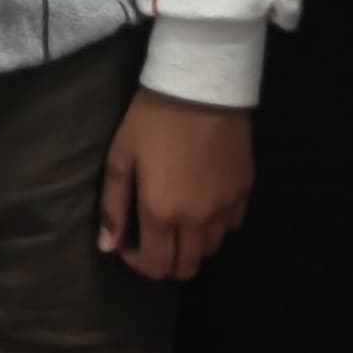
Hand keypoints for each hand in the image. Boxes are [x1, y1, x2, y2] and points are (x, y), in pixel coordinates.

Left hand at [98, 88, 253, 279]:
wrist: (202, 85)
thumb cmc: (153, 119)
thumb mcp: (121, 156)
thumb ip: (114, 205)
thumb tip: (107, 246)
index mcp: (162, 213)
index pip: (155, 266)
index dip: (137, 262)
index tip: (128, 242)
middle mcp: (198, 220)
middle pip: (187, 267)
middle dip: (165, 261)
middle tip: (152, 236)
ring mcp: (225, 207)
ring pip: (211, 249)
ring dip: (191, 244)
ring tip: (178, 219)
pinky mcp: (244, 191)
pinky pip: (231, 225)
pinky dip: (216, 225)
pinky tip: (204, 202)